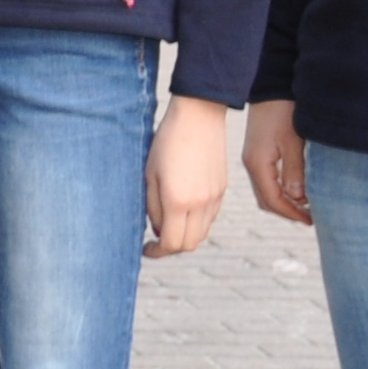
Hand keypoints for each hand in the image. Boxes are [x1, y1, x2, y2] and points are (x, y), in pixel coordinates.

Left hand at [145, 98, 232, 257]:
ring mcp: (215, 198)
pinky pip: (210, 218)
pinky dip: (196, 222)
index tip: (146, 249)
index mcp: (178, 201)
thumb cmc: (166, 141)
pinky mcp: (222, 190)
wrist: (199, 116)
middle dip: (171, 247)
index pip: (172, 244)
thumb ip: (152, 206)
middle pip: (189, 244)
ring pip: (202, 233)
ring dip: (185, 235)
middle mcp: (201, 204)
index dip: (157, 252)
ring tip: (168, 222)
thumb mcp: (150, 174)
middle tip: (155, 239)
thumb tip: (159, 230)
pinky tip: (183, 208)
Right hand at [243, 100, 311, 224]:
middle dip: (287, 212)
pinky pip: (266, 181)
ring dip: (284, 202)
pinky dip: (280, 190)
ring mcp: (252, 159)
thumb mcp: (293, 142)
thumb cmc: (284, 111)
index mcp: (258, 163)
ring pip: (266, 192)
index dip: (292, 213)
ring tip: (305, 207)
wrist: (271, 87)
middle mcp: (251, 164)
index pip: (273, 200)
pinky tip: (295, 189)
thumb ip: (294, 171)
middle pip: (266, 200)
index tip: (311, 220)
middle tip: (310, 218)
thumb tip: (297, 198)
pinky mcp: (257, 153)